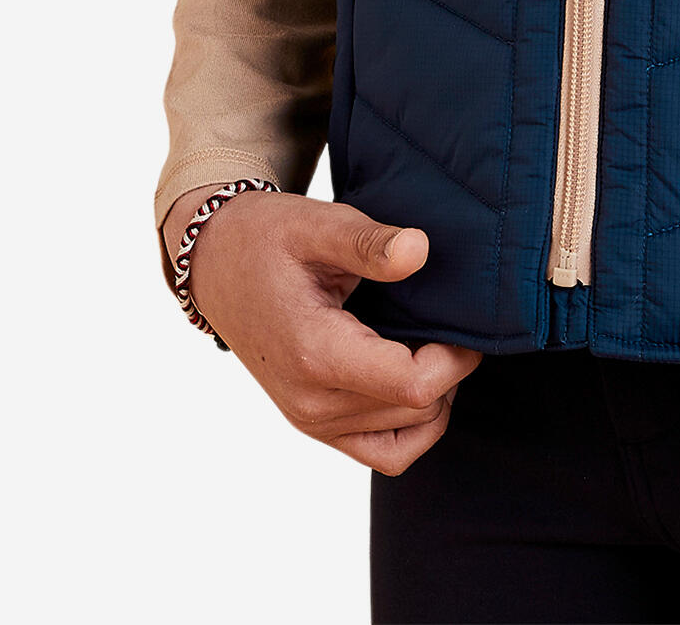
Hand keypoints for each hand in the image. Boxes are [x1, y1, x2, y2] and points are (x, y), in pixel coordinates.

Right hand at [167, 189, 480, 475]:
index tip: (462, 319)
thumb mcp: (318, 225)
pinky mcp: (314, 424)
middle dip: (451, 369)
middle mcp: (313, 402)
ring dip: (435, 396)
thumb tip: (420, 251)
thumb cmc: (267, 239)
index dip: (454, 357)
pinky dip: (412, 426)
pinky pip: (382, 453)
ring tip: (434, 344)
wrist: (216, 266)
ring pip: (407, 436)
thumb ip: (370, 242)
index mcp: (316, 354)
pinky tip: (416, 378)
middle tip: (454, 320)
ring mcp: (311, 420)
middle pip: (416, 410)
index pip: (412, 386)